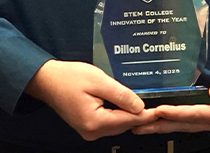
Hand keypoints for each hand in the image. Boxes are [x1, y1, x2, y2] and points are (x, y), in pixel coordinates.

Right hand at [24, 60, 159, 140]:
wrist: (47, 80)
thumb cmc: (68, 77)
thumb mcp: (98, 81)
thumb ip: (120, 94)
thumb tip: (139, 106)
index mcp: (94, 122)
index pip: (128, 120)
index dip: (146, 114)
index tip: (161, 110)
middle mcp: (91, 131)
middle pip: (124, 124)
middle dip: (139, 114)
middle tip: (157, 104)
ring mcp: (89, 130)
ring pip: (118, 124)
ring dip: (129, 114)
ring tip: (143, 101)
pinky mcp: (88, 126)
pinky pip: (109, 121)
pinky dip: (119, 113)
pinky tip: (125, 103)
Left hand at [131, 68, 209, 134]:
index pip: (194, 114)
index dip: (175, 113)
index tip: (158, 110)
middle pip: (181, 124)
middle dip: (158, 125)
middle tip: (136, 124)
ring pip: (180, 125)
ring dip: (160, 125)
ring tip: (139, 126)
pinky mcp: (208, 115)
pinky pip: (185, 120)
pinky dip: (170, 121)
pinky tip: (159, 118)